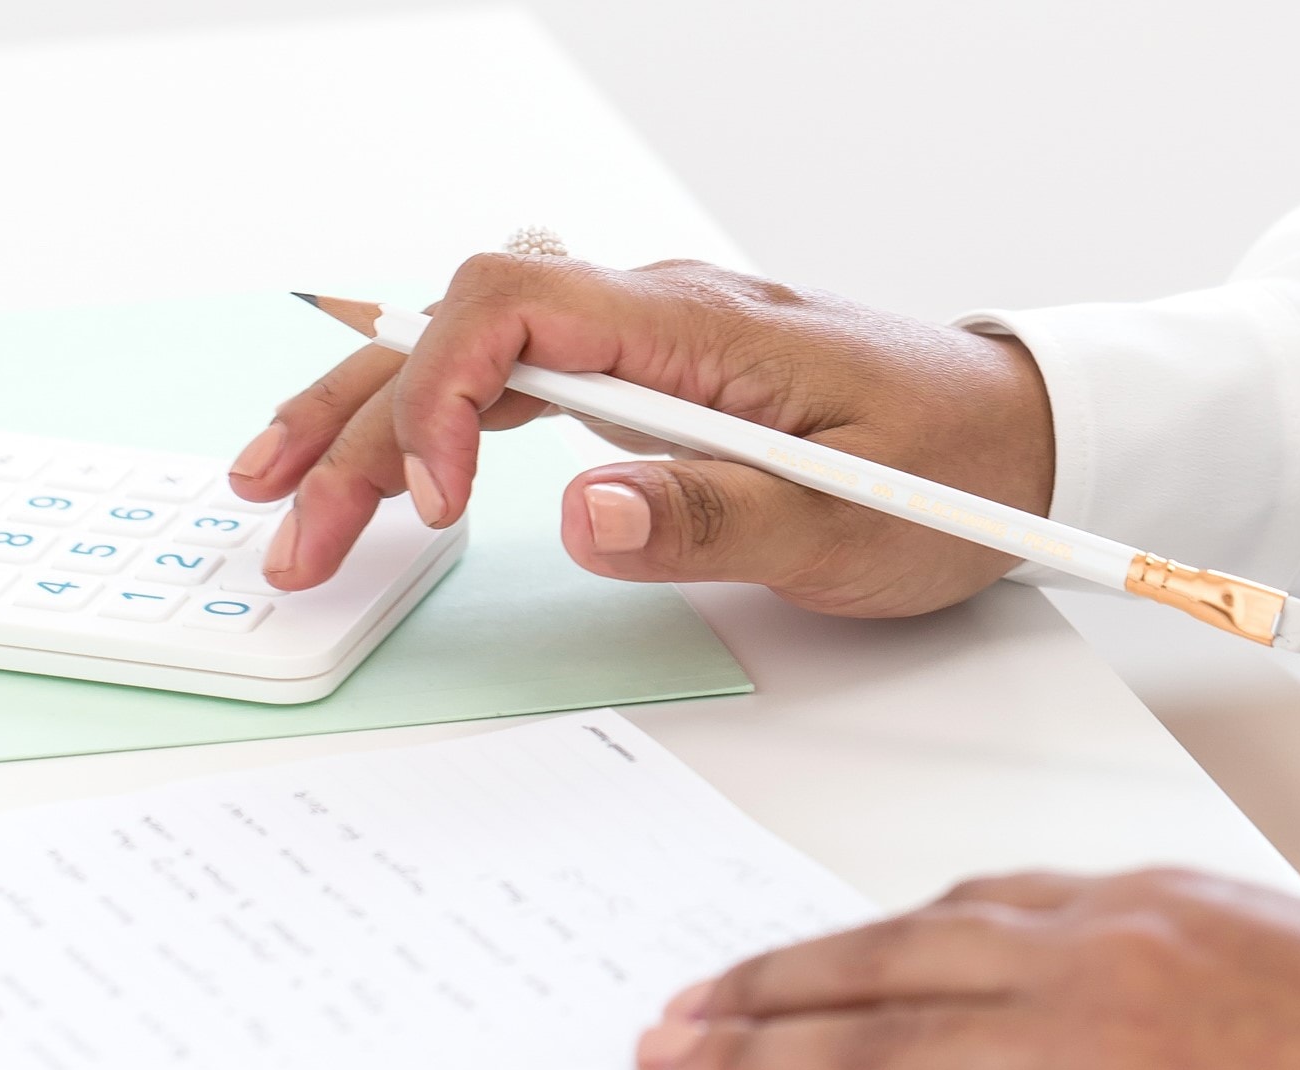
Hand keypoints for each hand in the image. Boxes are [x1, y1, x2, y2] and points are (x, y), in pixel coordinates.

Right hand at [224, 254, 1054, 614]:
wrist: (1019, 433)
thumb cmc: (952, 469)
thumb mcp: (850, 521)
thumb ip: (717, 516)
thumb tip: (580, 511)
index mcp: (695, 326)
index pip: (513, 305)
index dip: (442, 395)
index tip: (431, 503)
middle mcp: (654, 313)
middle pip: (458, 330)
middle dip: (357, 426)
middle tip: (293, 535)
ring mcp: (645, 341)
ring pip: (467, 350)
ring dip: (366, 418)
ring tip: (279, 492)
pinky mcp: (649, 377)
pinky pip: (510, 375)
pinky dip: (430, 418)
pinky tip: (381, 463)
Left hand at [634, 869, 1299, 1069]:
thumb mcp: (1275, 952)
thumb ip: (1158, 957)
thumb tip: (1075, 982)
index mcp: (1139, 902)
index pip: (956, 909)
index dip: (850, 944)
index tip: (789, 966)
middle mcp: (1090, 958)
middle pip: (881, 967)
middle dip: (762, 992)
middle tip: (677, 1011)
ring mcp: (1083, 1054)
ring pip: (870, 1050)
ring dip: (750, 1061)